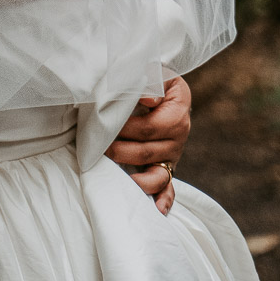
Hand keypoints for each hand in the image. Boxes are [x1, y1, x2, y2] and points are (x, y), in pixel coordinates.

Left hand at [105, 73, 191, 215]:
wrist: (159, 86)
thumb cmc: (150, 76)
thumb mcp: (152, 69)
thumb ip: (148, 78)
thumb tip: (147, 99)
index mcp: (177, 109)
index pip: (151, 126)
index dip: (127, 128)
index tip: (107, 124)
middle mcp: (179, 135)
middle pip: (148, 151)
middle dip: (120, 150)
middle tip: (99, 146)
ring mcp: (174, 154)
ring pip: (156, 175)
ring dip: (134, 178)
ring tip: (113, 171)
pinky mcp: (168, 166)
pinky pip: (168, 188)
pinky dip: (163, 200)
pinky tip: (155, 211)